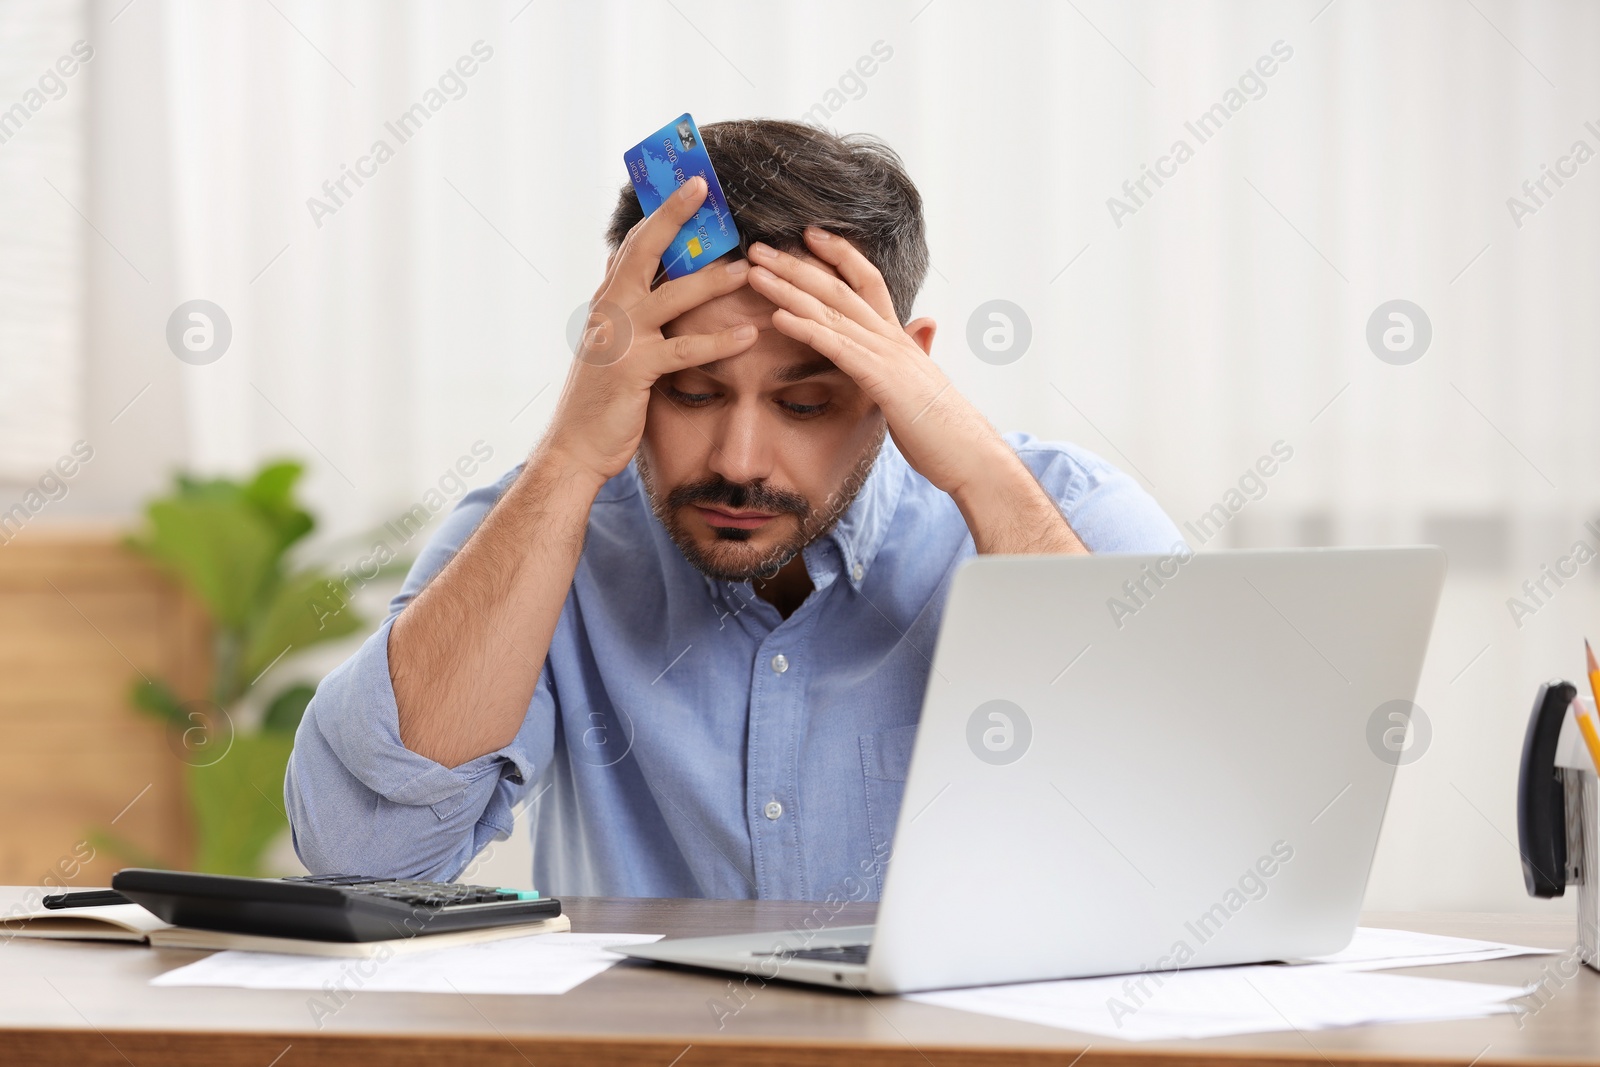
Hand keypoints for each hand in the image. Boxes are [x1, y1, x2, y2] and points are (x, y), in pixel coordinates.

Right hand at [542, 177, 758, 486]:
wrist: (574, 447)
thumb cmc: (600, 400)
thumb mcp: (608, 343)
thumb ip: (621, 306)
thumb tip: (624, 265)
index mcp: (606, 301)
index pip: (633, 245)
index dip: (658, 213)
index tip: (684, 185)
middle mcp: (609, 311)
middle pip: (644, 251)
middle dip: (674, 216)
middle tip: (705, 188)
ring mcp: (620, 339)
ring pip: (671, 297)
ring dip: (711, 280)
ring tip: (747, 267)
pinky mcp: (634, 371)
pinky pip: (684, 351)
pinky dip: (718, 342)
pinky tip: (749, 335)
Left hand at [743, 229, 1008, 498]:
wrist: (970, 455)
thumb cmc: (945, 428)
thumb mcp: (926, 381)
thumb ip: (918, 350)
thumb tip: (924, 325)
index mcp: (899, 337)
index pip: (867, 281)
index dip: (839, 255)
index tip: (807, 235)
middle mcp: (892, 337)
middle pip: (839, 287)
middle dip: (797, 264)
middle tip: (759, 247)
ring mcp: (887, 355)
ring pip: (831, 310)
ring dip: (789, 288)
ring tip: (756, 271)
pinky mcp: (880, 378)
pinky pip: (836, 346)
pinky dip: (805, 328)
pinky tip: (777, 316)